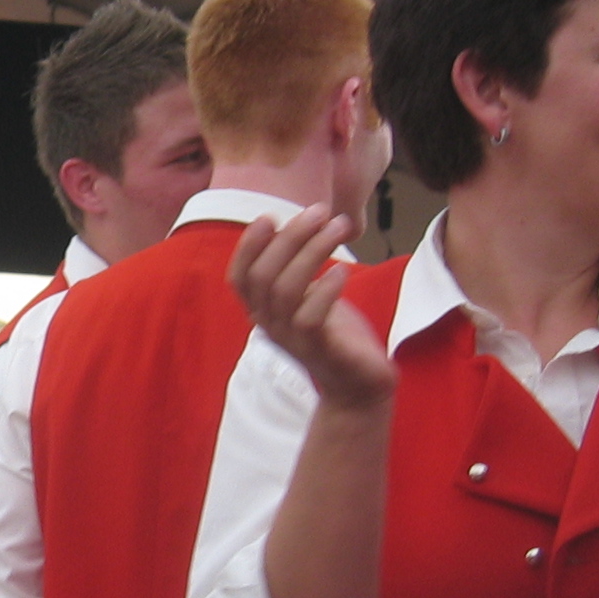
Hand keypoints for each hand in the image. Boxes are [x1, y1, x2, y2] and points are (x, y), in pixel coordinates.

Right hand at [229, 206, 393, 410]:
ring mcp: (293, 341)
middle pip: (264, 276)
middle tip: (320, 212)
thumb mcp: (311, 297)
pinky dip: (324, 290)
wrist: (359, 385)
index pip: (239, 278)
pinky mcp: (321, 351)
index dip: (248, 246)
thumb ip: (298, 270)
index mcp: (263, 312)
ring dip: (313, 252)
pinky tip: (342, 271)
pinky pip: (310, 319)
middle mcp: (270, 326)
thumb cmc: (337, 336)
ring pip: (286, 291)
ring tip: (338, 228)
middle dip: (290, 237)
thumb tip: (298, 225)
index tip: (270, 216)